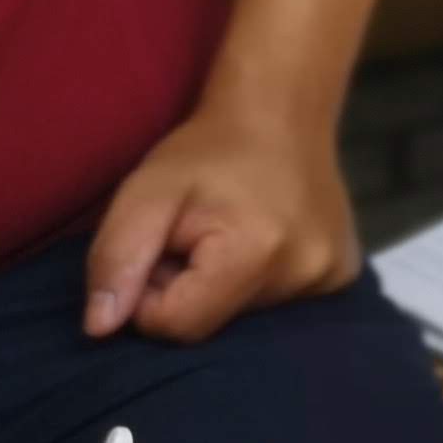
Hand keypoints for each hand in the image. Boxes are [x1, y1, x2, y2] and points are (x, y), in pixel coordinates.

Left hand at [84, 95, 360, 342]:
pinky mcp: (342, 275)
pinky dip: (257, 282)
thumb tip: (100, 329)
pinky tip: (264, 240)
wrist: (281, 113)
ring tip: (229, 234)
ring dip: (220, 286)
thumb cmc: (206, 151)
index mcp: (256, 254)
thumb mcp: (144, 192)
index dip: (150, 292)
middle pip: (213, 323)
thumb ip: (115, 259)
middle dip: (187, 290)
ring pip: (243, 318)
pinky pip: (279, 304)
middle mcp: (306, 274)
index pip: (176, 324)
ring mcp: (332, 276)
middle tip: (194, 237)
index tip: (162, 248)